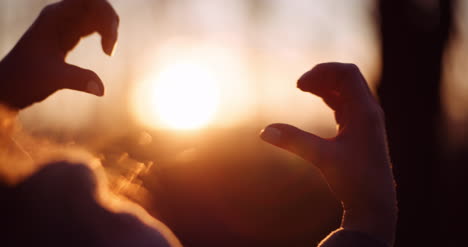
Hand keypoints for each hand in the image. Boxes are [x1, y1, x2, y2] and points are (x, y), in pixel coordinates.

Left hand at [0, 0, 118, 109]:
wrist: (10, 86)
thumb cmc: (26, 79)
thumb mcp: (52, 78)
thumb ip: (78, 80)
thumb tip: (102, 90)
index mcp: (55, 17)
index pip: (88, 0)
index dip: (105, 13)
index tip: (108, 41)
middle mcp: (61, 16)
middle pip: (96, 6)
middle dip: (110, 22)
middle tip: (108, 51)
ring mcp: (65, 25)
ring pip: (97, 15)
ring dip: (109, 29)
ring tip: (108, 52)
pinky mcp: (69, 35)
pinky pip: (93, 25)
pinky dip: (105, 34)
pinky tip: (106, 51)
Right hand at [260, 63, 396, 244]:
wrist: (374, 204)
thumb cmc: (354, 180)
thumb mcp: (322, 158)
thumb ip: (294, 142)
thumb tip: (264, 131)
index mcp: (365, 111)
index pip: (347, 73)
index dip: (322, 72)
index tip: (298, 85)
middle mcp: (368, 111)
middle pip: (347, 78)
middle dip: (322, 76)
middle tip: (299, 85)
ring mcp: (365, 120)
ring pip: (346, 90)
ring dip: (325, 85)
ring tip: (303, 88)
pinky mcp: (360, 129)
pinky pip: (345, 103)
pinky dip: (330, 97)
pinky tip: (318, 99)